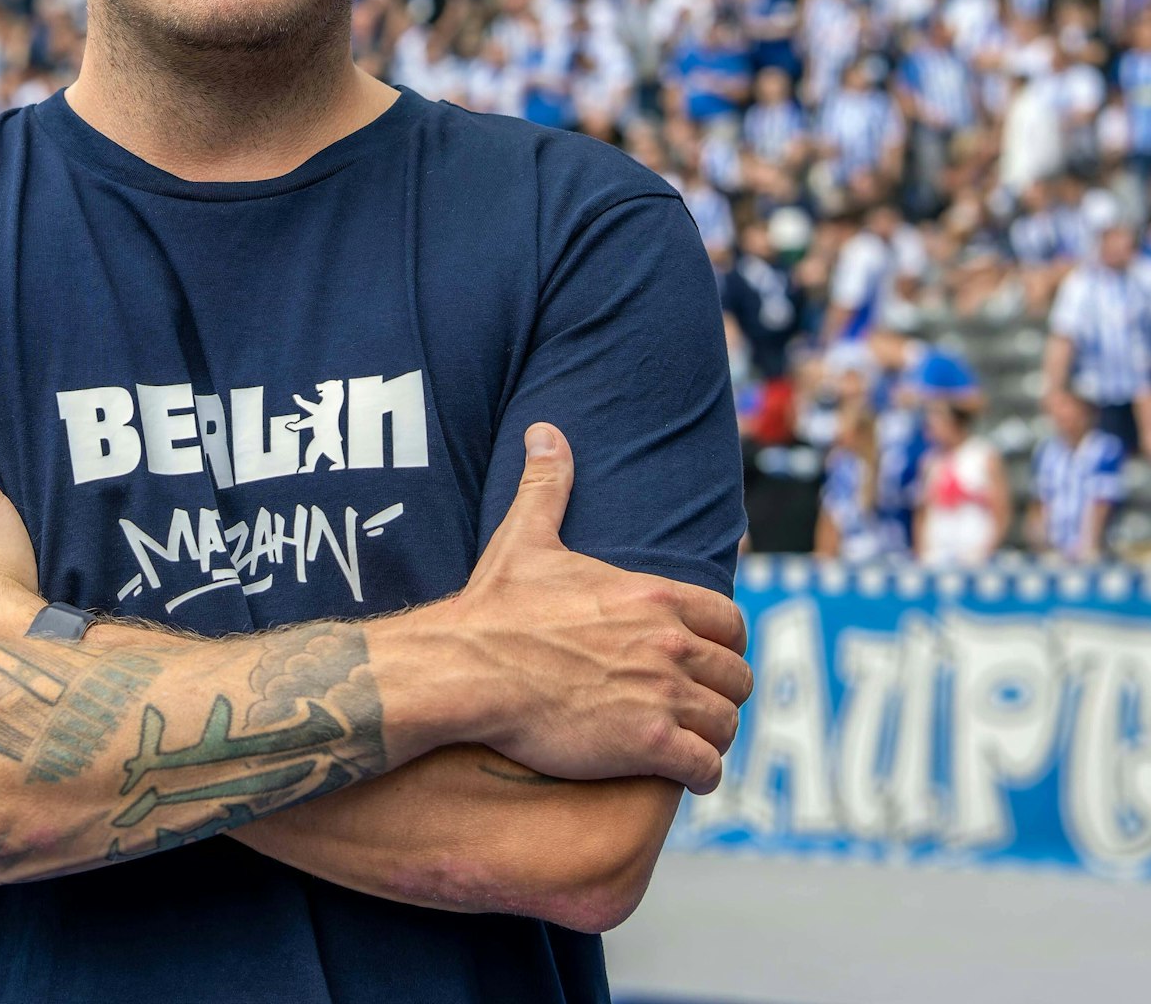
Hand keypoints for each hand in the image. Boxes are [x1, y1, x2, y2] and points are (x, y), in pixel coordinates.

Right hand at [449, 422, 752, 796]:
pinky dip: (699, 773)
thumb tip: (544, 431)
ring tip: (687, 740)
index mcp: (651, 595)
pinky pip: (706, 767)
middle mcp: (668, 642)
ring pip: (727, 722)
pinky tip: (677, 772)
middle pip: (737, 674)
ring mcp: (662, 695)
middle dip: (720, 691)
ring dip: (711, 734)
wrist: (469, 670)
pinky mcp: (649, 745)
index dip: (723, 643)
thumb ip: (546, 484)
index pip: (729, 621)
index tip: (702, 658)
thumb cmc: (496, 608)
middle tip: (694, 704)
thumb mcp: (525, 537)